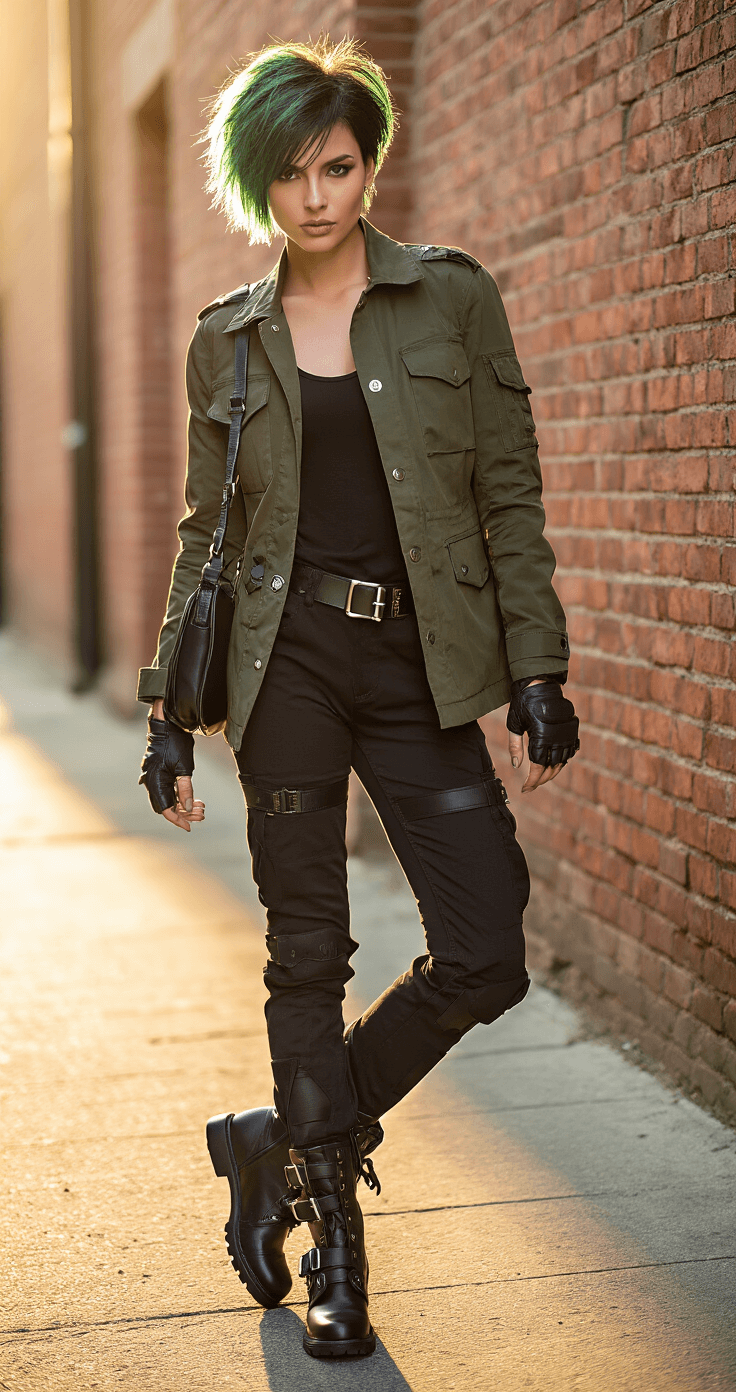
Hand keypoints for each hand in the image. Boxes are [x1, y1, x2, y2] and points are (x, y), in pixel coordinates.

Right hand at [139, 707, 204, 830]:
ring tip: (200, 805)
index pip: (166, 809)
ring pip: (166, 798)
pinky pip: (166, 789)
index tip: (190, 826)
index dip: (178, 820)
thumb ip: (185, 789)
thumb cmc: (175, 744)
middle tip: (200, 814)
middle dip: (183, 813)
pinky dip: (178, 795)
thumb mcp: (184, 768)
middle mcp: (151, 782)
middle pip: (166, 806)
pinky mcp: (157, 772)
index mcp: (155, 782)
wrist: (167, 725)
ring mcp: (152, 777)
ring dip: (182, 804)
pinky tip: (191, 796)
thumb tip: (188, 808)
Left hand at [507, 679, 579, 793]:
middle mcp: (557, 737)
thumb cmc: (522, 703)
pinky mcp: (572, 729)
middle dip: (541, 780)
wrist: (540, 682)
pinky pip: (570, 751)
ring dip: (552, 772)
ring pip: (563, 761)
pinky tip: (553, 764)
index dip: (532, 781)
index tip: (525, 789)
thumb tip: (517, 767)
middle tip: (530, 786)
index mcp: (541, 736)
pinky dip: (562, 760)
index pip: (538, 767)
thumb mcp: (513, 724)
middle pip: (551, 768)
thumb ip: (515, 747)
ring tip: (541, 778)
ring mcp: (567, 733)